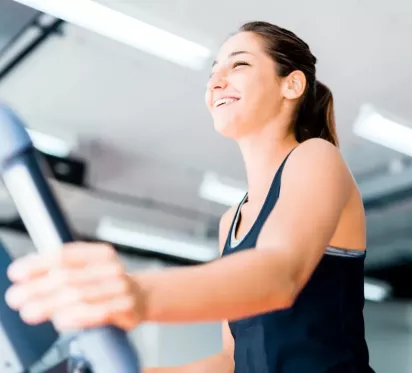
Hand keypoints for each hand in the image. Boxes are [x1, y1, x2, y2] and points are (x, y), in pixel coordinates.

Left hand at [5, 242, 144, 330]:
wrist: (140, 296)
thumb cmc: (107, 284)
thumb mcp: (88, 270)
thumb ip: (61, 270)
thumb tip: (26, 275)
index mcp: (101, 253)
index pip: (65, 254)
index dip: (38, 263)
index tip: (18, 273)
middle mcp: (112, 267)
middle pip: (68, 276)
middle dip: (37, 288)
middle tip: (18, 298)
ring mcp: (120, 287)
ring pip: (79, 295)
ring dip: (50, 305)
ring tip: (31, 311)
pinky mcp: (126, 308)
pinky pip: (97, 313)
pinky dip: (76, 317)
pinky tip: (61, 319)